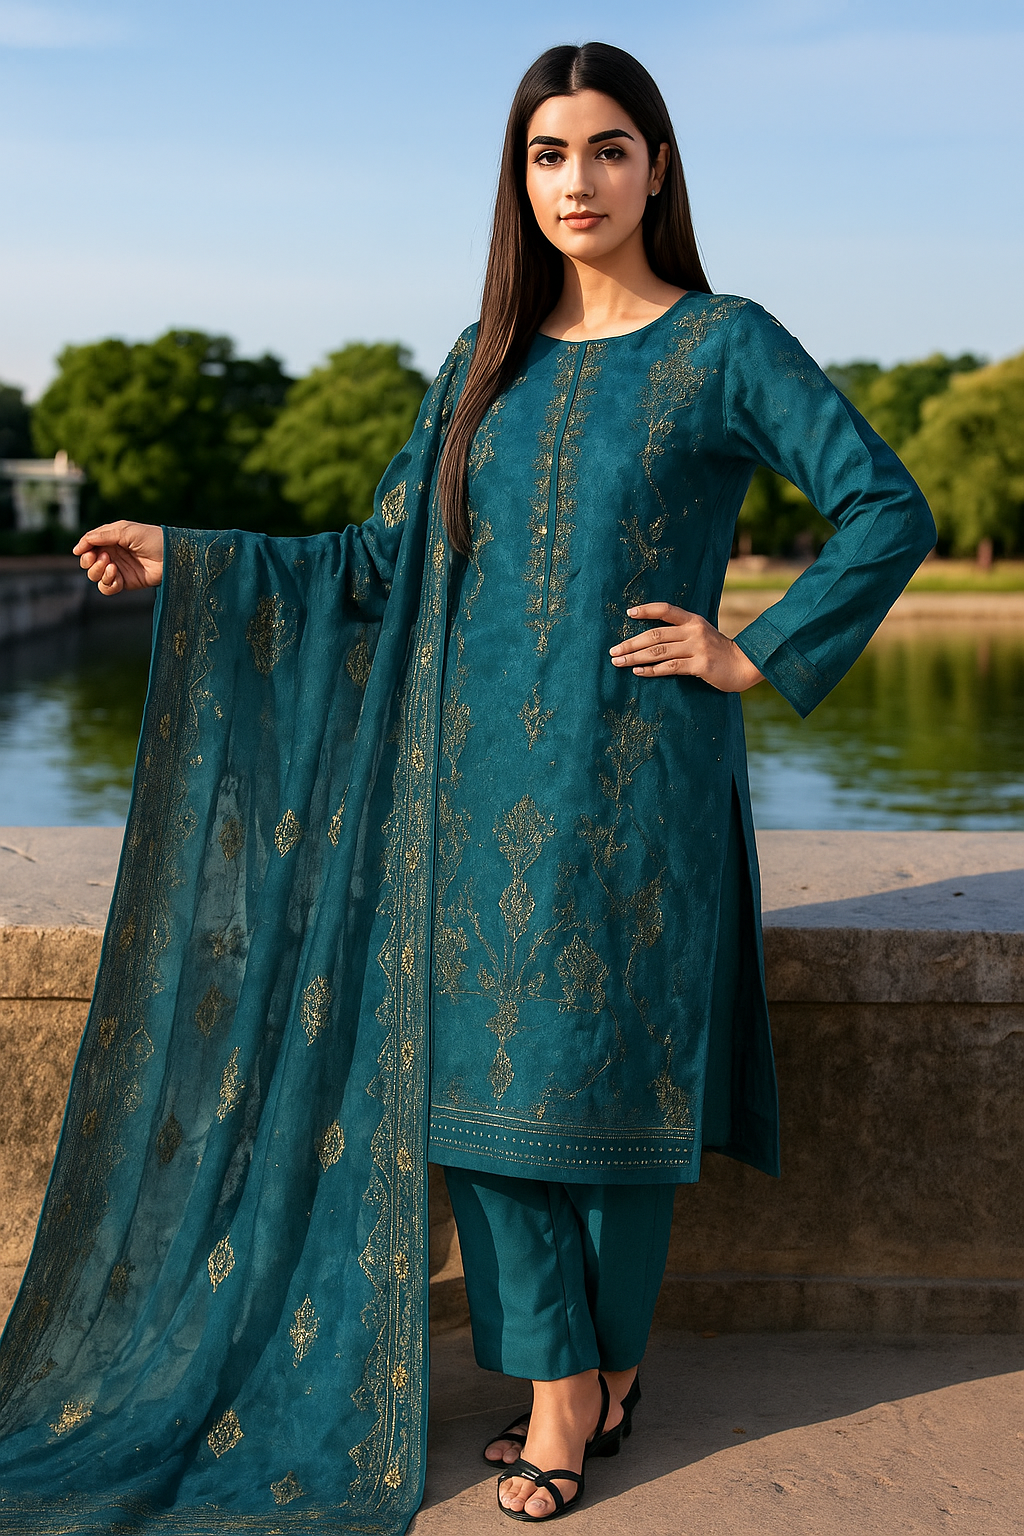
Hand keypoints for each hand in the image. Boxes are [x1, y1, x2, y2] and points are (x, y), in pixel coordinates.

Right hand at [72, 521, 163, 593]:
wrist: (172, 556)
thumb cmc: (151, 538)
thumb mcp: (125, 531)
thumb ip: (100, 536)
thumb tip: (77, 547)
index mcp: (111, 538)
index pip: (88, 545)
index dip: (83, 549)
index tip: (83, 551)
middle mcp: (112, 554)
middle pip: (88, 562)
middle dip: (90, 562)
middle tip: (103, 558)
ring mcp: (118, 569)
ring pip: (95, 576)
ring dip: (98, 572)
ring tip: (112, 565)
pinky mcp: (125, 582)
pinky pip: (107, 587)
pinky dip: (108, 583)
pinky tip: (116, 576)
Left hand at [609, 601, 763, 692]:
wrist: (744, 665)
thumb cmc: (718, 651)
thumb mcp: (701, 634)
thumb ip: (681, 633)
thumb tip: (649, 639)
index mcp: (693, 620)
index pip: (665, 609)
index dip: (646, 610)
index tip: (628, 613)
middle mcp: (694, 631)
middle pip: (655, 635)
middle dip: (630, 643)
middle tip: (613, 650)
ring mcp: (697, 648)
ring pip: (659, 651)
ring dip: (635, 658)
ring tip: (618, 662)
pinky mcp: (700, 665)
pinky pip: (670, 667)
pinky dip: (651, 670)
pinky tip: (638, 672)